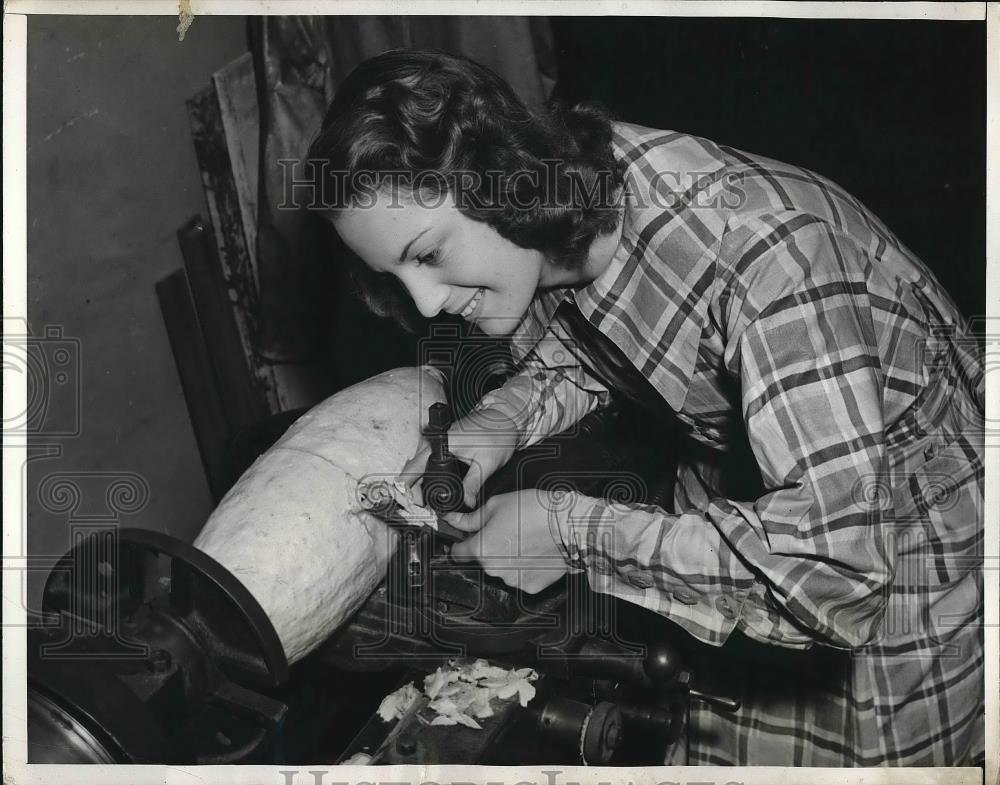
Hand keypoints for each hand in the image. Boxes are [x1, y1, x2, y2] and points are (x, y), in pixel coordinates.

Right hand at [402, 408, 520, 508]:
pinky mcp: (444, 441)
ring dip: (418, 479)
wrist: (505, 420)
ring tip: (421, 498)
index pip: (415, 467)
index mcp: (443, 442)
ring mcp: (439, 438)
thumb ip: (473, 484)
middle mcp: (437, 438)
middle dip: (412, 486)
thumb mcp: (486, 464)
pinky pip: (428, 457)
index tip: (410, 501)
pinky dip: (426, 471)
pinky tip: (429, 484)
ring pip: (419, 462)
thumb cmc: (497, 435)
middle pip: (413, 466)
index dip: (409, 486)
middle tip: (417, 505)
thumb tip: (466, 503)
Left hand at [445, 490, 578, 593]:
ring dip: (507, 559)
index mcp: (481, 549)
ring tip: (524, 540)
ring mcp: (512, 580)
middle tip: (506, 532)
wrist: (567, 525)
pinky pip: (520, 577)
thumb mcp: (496, 505)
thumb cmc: (534, 511)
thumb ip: (471, 519)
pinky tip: (534, 552)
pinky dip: (524, 568)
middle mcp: (493, 569)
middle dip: (490, 548)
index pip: (457, 553)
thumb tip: (454, 521)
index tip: (467, 539)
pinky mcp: (530, 586)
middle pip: (482, 561)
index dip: (460, 544)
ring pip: (502, 570)